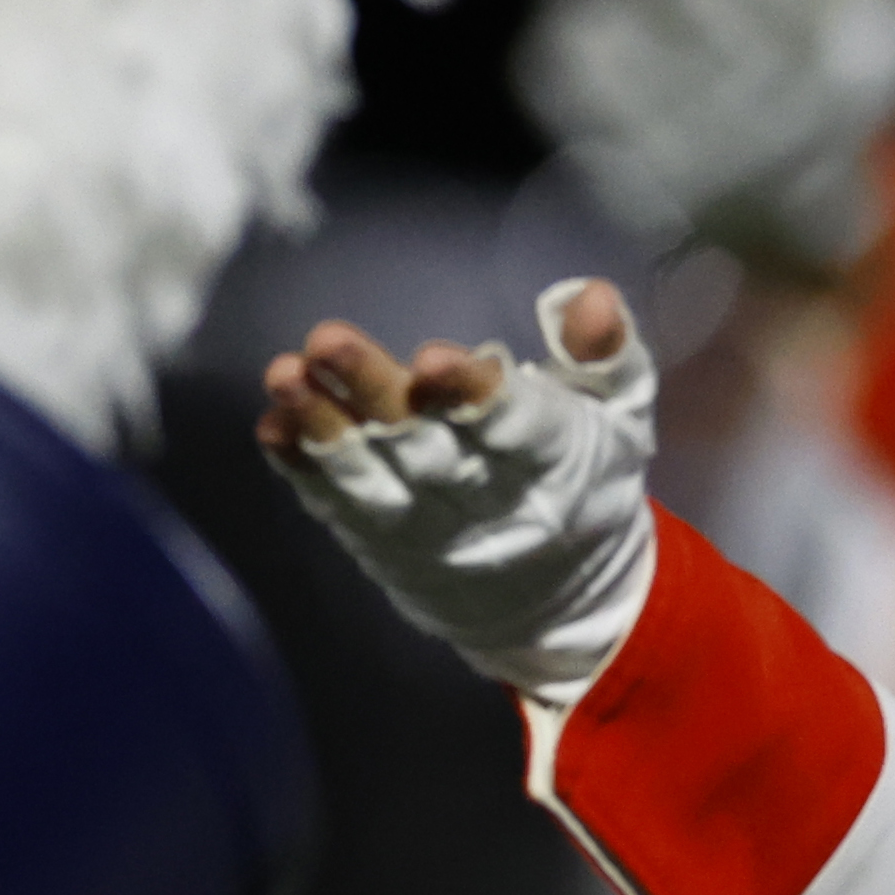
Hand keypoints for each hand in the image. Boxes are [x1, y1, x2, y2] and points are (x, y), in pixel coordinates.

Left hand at [260, 278, 660, 702]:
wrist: (561, 601)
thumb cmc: (586, 476)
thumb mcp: (622, 415)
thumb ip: (606, 354)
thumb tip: (590, 293)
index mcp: (557, 463)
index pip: (514, 427)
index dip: (471, 393)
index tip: (430, 357)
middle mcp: (489, 503)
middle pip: (427, 448)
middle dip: (375, 392)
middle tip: (326, 339)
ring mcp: (431, 531)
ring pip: (373, 479)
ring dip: (324, 427)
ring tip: (284, 375)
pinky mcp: (387, 547)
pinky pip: (340, 509)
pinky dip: (303, 469)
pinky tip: (273, 426)